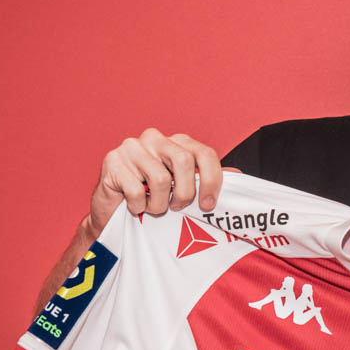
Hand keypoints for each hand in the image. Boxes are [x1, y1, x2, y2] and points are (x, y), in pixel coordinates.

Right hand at [88, 128, 224, 236]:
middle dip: (185, 193)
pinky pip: (136, 190)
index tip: (209, 205)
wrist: (111, 212)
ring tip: (153, 207)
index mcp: (177, 142)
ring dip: (159, 204)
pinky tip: (134, 206)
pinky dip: (138, 207)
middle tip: (178, 207)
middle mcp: (154, 138)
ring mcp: (132, 147)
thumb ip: (207, 180)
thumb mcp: (183, 189)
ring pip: (160, 180)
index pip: (204, 153)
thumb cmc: (152, 199)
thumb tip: (238, 176)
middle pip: (184, 162)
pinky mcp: (112, 161)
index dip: (212, 180)